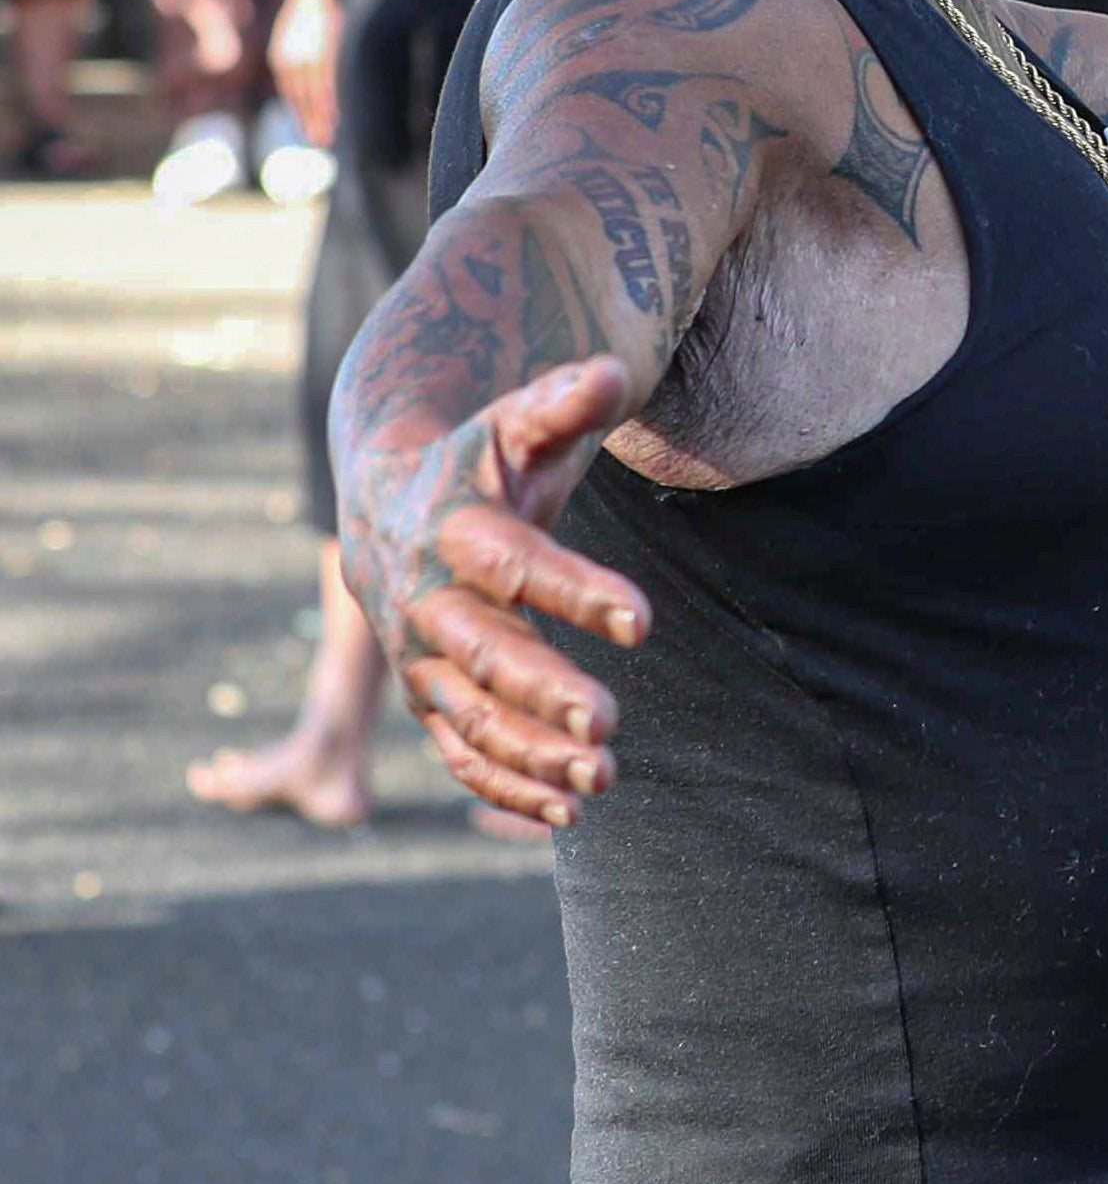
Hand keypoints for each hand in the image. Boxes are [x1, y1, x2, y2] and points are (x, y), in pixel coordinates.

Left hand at [269, 0, 339, 146]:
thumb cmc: (307, 15)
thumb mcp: (296, 39)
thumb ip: (299, 60)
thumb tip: (306, 78)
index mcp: (280, 61)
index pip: (290, 95)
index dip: (300, 115)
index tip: (308, 131)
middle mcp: (288, 64)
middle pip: (299, 100)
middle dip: (308, 123)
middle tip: (317, 143)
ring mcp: (304, 61)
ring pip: (312, 97)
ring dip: (319, 119)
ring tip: (325, 137)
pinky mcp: (320, 58)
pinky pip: (324, 86)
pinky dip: (328, 104)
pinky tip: (332, 117)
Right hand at [340, 358, 652, 829]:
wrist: (387, 497)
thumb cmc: (478, 458)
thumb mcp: (515, 422)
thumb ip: (561, 401)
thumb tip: (612, 369)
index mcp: (452, 531)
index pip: (516, 565)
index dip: (577, 592)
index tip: (644, 620)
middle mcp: (425, 600)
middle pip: (482, 653)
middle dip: (541, 692)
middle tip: (608, 727)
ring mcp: (421, 657)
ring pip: (470, 715)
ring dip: (532, 754)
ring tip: (603, 779)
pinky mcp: (428, 696)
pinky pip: (459, 751)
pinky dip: (505, 786)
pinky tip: (567, 814)